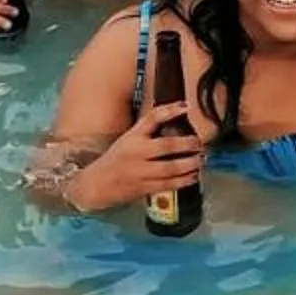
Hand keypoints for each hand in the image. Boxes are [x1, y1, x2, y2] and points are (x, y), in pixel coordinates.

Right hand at [67, 105, 207, 212]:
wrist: (94, 184)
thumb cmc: (115, 160)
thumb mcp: (128, 140)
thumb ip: (148, 133)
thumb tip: (178, 125)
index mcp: (132, 137)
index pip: (151, 118)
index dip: (169, 111)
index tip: (186, 106)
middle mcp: (136, 152)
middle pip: (166, 145)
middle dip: (187, 143)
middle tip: (200, 143)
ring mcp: (140, 171)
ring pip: (170, 167)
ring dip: (189, 164)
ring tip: (201, 160)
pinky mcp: (143, 188)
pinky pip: (167, 184)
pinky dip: (183, 180)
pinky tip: (193, 176)